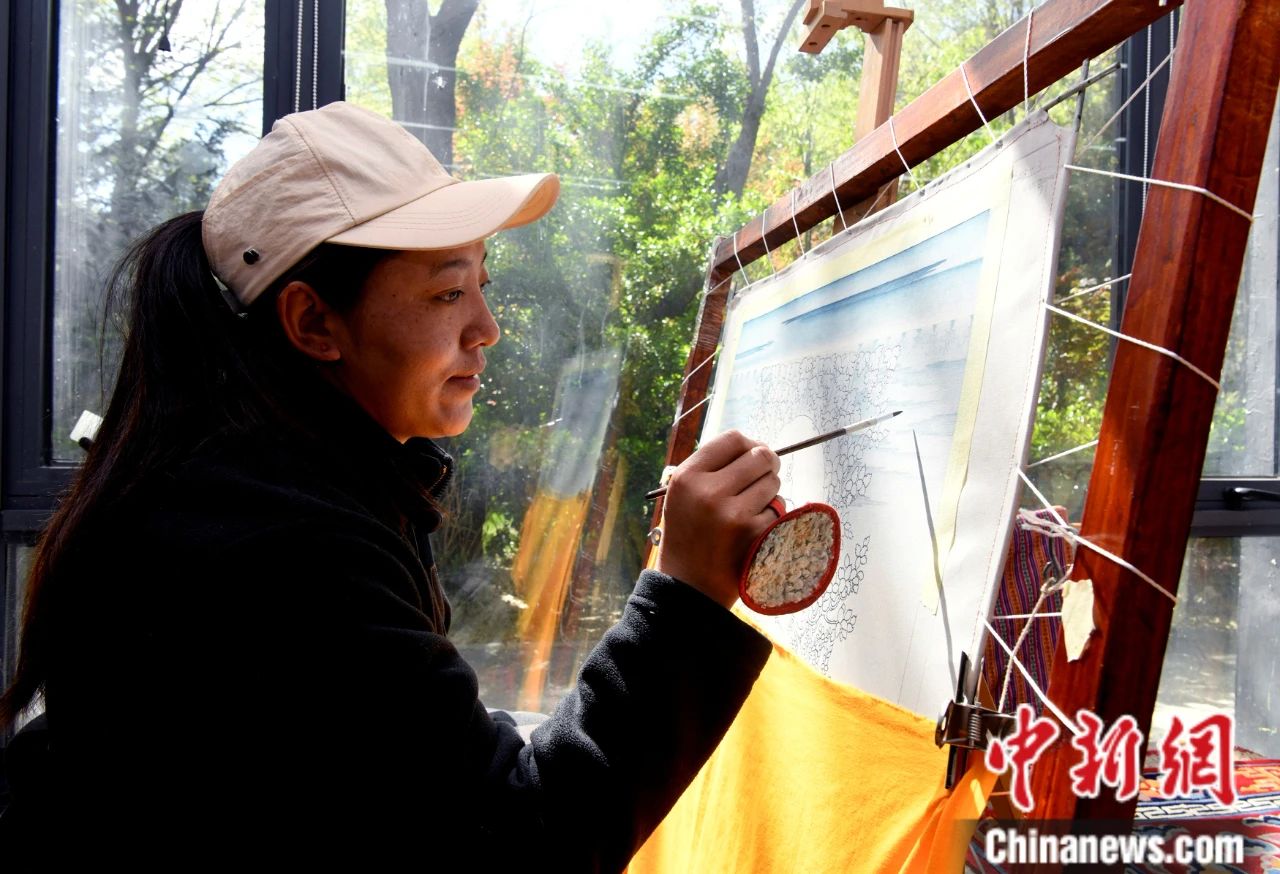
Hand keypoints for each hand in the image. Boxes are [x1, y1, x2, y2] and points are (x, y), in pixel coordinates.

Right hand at [655, 430, 780, 608]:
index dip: (749, 444)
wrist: (688, 587)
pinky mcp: (752, 533)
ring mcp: (732, 513)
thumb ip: (711, 468)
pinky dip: (772, 516)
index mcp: (687, 477)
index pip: (732, 439)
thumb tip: (754, 447)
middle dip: (767, 465)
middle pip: (760, 455)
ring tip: (750, 509)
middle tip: (764, 476)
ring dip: (769, 492)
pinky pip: (778, 509)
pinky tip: (753, 529)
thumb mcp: (683, 495)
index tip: (753, 455)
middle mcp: (708, 491)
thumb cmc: (689, 536)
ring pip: (773, 482)